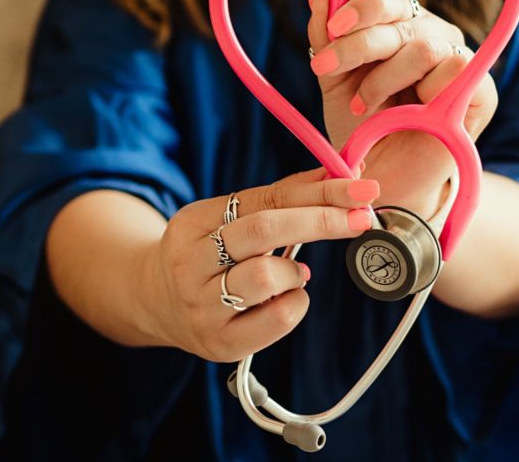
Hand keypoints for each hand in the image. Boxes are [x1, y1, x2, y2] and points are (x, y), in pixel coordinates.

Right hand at [141, 168, 379, 361]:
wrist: (156, 303)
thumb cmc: (209, 254)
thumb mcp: (229, 219)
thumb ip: (281, 198)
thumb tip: (342, 175)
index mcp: (193, 222)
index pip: (264, 198)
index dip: (318, 192)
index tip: (360, 188)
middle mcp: (190, 263)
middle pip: (263, 230)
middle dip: (321, 220)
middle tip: (362, 217)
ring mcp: (201, 306)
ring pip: (266, 277)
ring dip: (296, 271)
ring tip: (294, 273)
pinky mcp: (220, 343)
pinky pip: (276, 320)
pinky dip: (296, 302)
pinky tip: (287, 298)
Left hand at [306, 0, 497, 215]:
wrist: (383, 179)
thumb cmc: (362, 128)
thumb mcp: (334, 81)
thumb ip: (325, 36)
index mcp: (399, 27)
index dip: (358, 8)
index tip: (331, 31)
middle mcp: (431, 35)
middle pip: (400, 18)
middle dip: (357, 45)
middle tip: (326, 69)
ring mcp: (458, 60)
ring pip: (424, 46)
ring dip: (384, 79)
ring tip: (363, 106)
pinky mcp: (481, 91)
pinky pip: (457, 70)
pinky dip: (424, 92)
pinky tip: (408, 114)